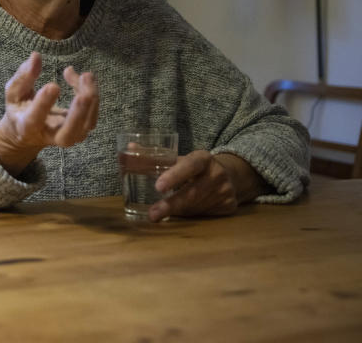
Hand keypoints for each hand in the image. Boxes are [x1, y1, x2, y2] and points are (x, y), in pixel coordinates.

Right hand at [0, 52, 98, 175]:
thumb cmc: (18, 109)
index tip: (53, 85)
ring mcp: (68, 136)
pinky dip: (92, 95)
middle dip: (78, 115)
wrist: (27, 133)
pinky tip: (83, 78)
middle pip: (68, 134)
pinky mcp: (80, 130)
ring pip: (86, 125)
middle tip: (83, 94)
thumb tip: (36, 56)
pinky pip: (92, 116)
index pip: (35, 119)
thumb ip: (23, 76)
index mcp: (27, 128)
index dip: (44, 104)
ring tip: (85, 75)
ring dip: (91, 101)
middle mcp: (49, 136)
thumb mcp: (13, 93)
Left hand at [149, 151, 264, 221]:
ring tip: (163, 211)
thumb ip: (155, 156)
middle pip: (192, 192)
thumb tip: (130, 146)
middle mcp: (217, 174)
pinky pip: (203, 214)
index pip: (189, 165)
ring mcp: (226, 191)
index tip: (158, 187)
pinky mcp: (229, 206)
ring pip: (195, 206)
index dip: (174, 176)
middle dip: (170, 205)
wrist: (230, 176)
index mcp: (204, 158)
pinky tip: (183, 212)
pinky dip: (189, 214)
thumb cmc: (195, 168)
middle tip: (152, 214)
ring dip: (178, 211)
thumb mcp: (180, 159)